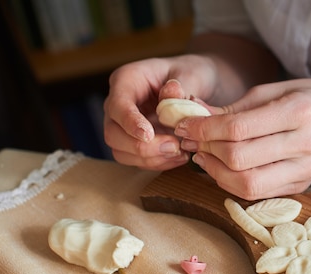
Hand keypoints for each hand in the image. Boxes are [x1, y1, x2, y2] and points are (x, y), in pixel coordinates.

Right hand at [103, 55, 214, 170]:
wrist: (197, 86)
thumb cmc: (191, 74)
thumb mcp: (192, 74)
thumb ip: (182, 85)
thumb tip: (171, 94)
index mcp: (127, 80)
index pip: (118, 105)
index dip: (130, 122)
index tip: (148, 134)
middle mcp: (119, 104)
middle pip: (113, 133)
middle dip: (141, 147)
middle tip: (174, 147)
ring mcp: (124, 126)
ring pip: (122, 152)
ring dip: (151, 159)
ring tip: (181, 153)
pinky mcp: (135, 142)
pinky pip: (137, 160)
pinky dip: (158, 163)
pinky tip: (180, 157)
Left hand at [177, 79, 310, 199]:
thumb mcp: (279, 89)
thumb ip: (238, 106)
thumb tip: (195, 115)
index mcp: (301, 112)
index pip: (240, 128)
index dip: (204, 128)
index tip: (185, 124)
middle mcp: (305, 145)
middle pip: (239, 158)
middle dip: (206, 148)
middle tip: (192, 138)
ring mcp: (304, 172)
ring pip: (246, 184)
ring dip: (215, 171)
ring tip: (204, 154)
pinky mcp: (299, 188)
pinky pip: (256, 193)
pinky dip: (230, 182)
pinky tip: (222, 167)